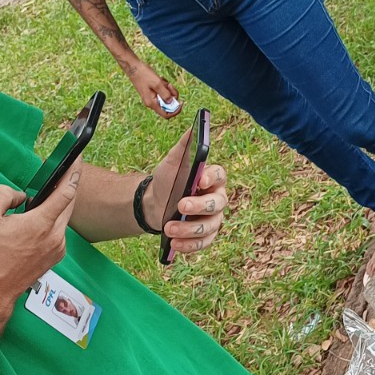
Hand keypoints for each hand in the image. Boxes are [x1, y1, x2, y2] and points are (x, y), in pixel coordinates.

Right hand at [0, 168, 79, 308]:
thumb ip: (3, 195)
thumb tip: (20, 195)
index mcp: (41, 223)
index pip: (66, 192)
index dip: (73, 172)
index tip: (76, 158)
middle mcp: (55, 236)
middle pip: (68, 204)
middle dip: (66, 186)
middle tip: (60, 172)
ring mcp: (58, 248)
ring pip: (62, 218)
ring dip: (55, 206)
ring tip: (40, 199)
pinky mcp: (55, 257)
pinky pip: (57, 232)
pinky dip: (51, 222)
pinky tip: (35, 222)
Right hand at [126, 63, 181, 118]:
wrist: (134, 67)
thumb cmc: (144, 74)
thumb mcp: (157, 83)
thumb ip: (165, 94)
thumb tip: (172, 103)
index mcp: (152, 103)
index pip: (166, 114)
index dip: (176, 111)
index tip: (181, 102)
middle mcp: (152, 102)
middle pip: (168, 105)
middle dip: (172, 95)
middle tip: (170, 85)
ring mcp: (152, 97)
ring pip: (166, 97)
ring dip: (168, 89)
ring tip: (163, 80)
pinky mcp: (152, 92)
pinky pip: (163, 92)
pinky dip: (164, 86)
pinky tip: (160, 79)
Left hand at [145, 138, 228, 257]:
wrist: (154, 204)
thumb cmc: (168, 180)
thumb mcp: (172, 162)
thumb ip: (184, 146)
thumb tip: (193, 128)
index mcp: (212, 178)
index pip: (220, 175)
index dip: (212, 177)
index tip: (200, 179)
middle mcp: (217, 199)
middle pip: (217, 204)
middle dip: (199, 206)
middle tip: (180, 205)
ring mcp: (212, 219)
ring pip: (210, 227)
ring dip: (189, 230)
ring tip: (168, 228)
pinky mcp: (204, 236)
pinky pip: (203, 243)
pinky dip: (189, 246)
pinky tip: (174, 244)